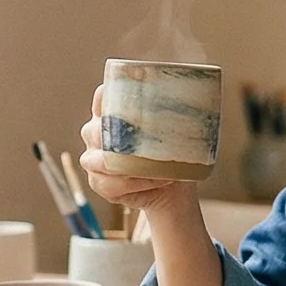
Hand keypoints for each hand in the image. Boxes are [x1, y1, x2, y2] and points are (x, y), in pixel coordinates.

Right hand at [79, 88, 203, 225]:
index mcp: (110, 113)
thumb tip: (192, 100)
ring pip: (102, 162)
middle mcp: (95, 133)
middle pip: (96, 131)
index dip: (110, 96)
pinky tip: (155, 181)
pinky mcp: (97, 183)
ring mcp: (92, 159)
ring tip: (160, 168)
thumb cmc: (171, 155)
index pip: (103, 98)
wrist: (172, 189)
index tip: (129, 97)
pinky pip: (111, 184)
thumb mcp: (174, 132)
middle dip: (123, 139)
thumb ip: (172, 115)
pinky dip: (137, 184)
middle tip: (152, 144)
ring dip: (133, 167)